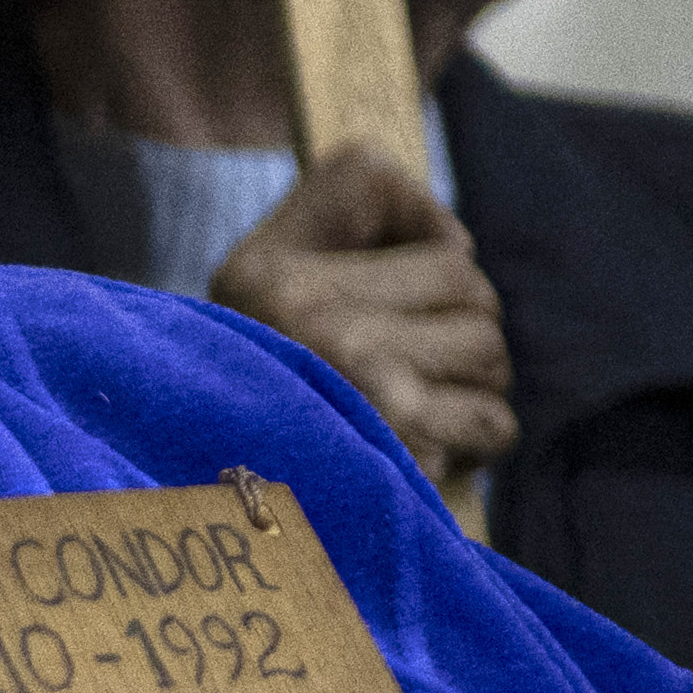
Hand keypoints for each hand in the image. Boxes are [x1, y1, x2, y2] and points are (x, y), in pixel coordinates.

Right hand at [204, 143, 513, 492]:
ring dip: (469, 385)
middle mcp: (320, 328)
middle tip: (403, 363)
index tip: (384, 290)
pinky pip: (492, 425)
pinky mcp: (405, 456)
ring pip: (490, 357)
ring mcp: (369, 393)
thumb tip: (454, 234)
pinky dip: (476, 439)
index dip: (430, 254)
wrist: (200, 494)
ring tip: (413, 406)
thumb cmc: (245, 380)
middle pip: (472, 294)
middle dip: (456, 327)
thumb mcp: (260, 266)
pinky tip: (430, 446)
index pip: (419, 228)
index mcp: (276, 281)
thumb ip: (348, 199)